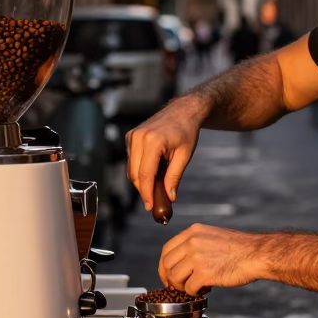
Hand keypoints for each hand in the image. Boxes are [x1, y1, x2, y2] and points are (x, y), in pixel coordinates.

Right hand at [126, 96, 204, 210]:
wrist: (183, 110)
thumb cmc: (186, 131)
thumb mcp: (184, 156)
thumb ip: (174, 177)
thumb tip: (170, 197)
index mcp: (153, 141)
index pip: (145, 174)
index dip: (147, 193)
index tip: (150, 207)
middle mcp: (139, 137)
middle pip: (135, 173)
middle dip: (143, 190)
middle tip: (154, 203)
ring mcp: (132, 136)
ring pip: (131, 168)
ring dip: (142, 181)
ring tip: (157, 186)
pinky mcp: (130, 136)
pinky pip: (132, 160)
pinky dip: (140, 170)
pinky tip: (154, 171)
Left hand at [159, 224, 262, 294]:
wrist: (256, 254)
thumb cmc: (239, 247)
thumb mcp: (213, 235)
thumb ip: (196, 243)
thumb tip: (182, 259)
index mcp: (193, 232)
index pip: (166, 250)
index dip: (164, 266)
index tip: (168, 275)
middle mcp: (192, 242)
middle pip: (167, 265)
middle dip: (171, 279)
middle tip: (179, 286)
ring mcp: (197, 257)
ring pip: (175, 277)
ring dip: (182, 287)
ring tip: (195, 287)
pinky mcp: (205, 273)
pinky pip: (189, 288)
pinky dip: (194, 293)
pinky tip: (205, 290)